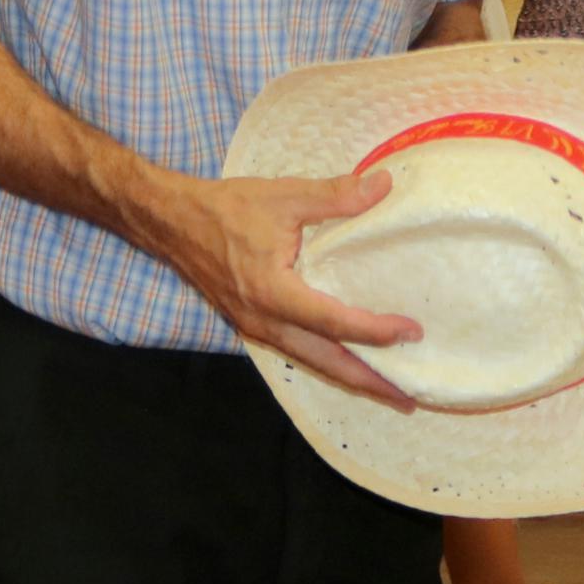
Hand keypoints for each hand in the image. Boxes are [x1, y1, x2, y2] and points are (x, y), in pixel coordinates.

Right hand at [140, 168, 420, 407]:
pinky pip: (297, 352)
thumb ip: (336, 196)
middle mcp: (265, 321)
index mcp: (275, 292)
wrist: (172, 222)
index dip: (376, 331)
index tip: (411, 332)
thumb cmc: (225, 208)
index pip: (335, 323)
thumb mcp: (284, 195)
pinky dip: (327, 361)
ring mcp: (257, 328)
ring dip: (350, 377)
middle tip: (409, 398)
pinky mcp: (252, 324)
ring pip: (311, 362)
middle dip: (369, 382)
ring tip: (387, 388)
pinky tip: (347, 359)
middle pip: (327, 362)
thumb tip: (384, 185)